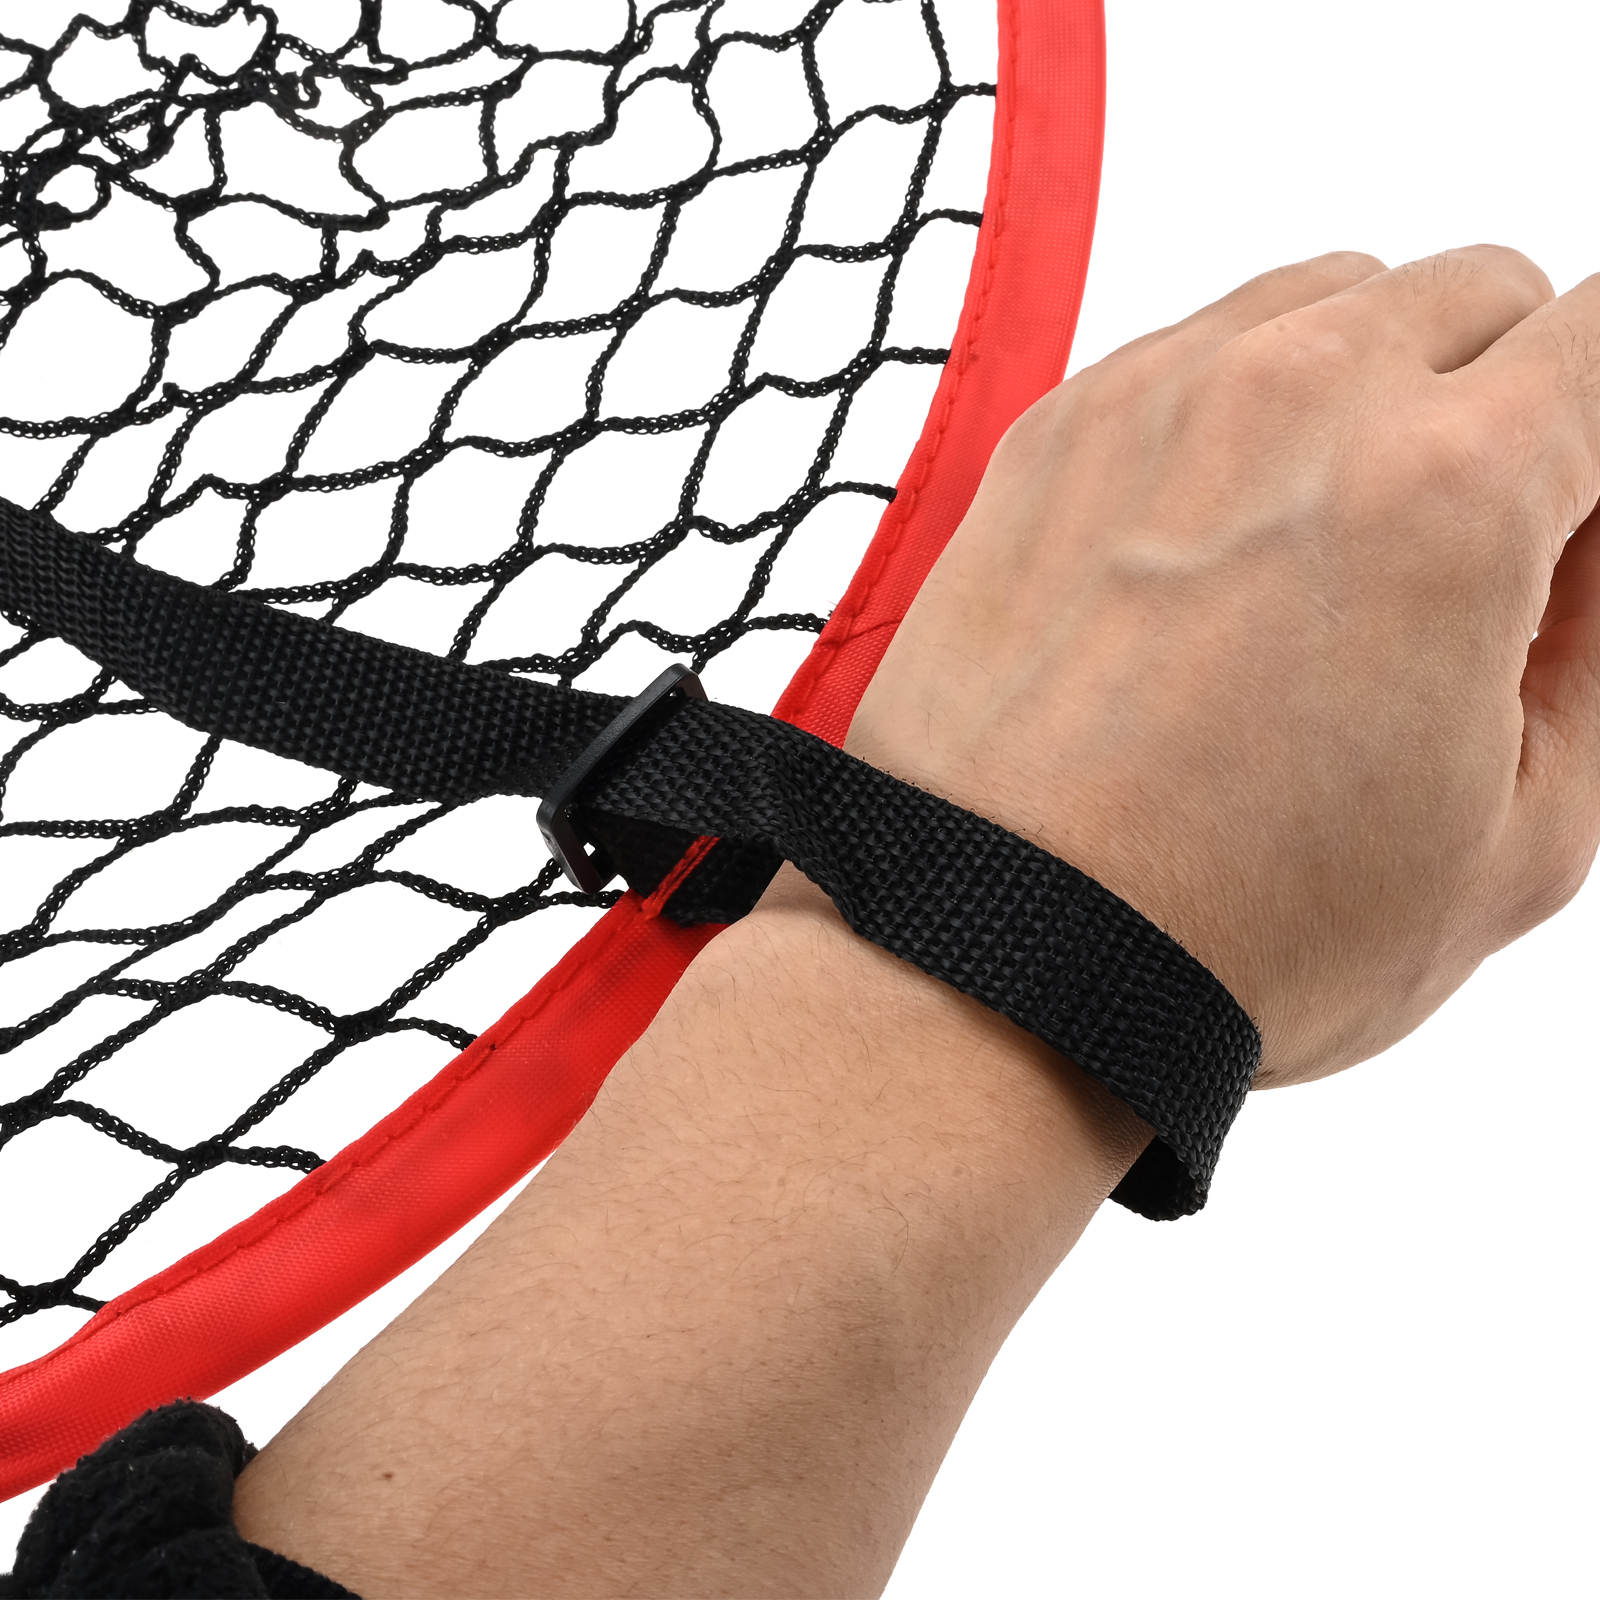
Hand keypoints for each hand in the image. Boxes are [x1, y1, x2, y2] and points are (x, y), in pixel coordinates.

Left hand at [847, 247, 1599, 1085]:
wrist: (1003, 950)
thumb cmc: (1236, 929)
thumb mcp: (1520, 838)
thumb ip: (1595, 650)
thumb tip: (1586, 547)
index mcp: (1453, 488)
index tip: (1578, 508)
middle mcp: (1299, 400)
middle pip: (1475, 299)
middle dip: (1506, 395)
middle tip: (1466, 542)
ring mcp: (1159, 399)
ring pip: (1327, 303)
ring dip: (1365, 387)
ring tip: (1326, 546)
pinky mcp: (1054, 430)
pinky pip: (1191, 352)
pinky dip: (1234, 413)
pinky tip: (1209, 545)